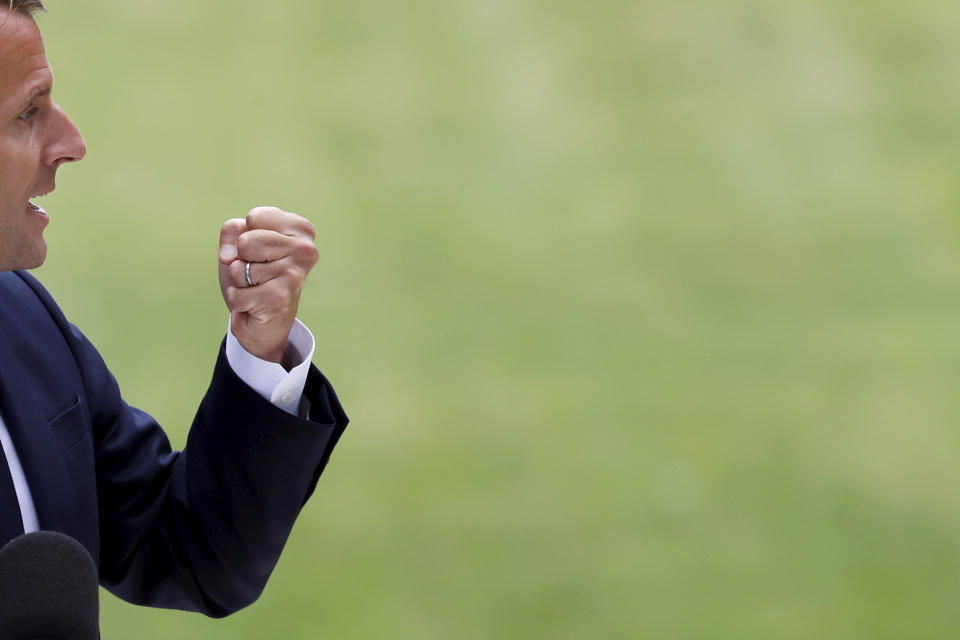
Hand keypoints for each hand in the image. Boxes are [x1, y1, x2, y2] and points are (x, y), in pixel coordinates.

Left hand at [218, 206, 318, 364]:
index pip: (254, 218)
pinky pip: (236, 293)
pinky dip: (237, 301)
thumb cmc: (254, 274)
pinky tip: (254, 304)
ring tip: (257, 288)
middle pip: (245, 242)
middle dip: (241, 259)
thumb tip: (230, 258)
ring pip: (239, 268)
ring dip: (239, 282)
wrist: (264, 320)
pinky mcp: (279, 299)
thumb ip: (233, 231)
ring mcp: (294, 275)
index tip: (259, 251)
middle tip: (257, 272)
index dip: (244, 235)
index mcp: (301, 230)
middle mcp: (305, 250)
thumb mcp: (242, 242)